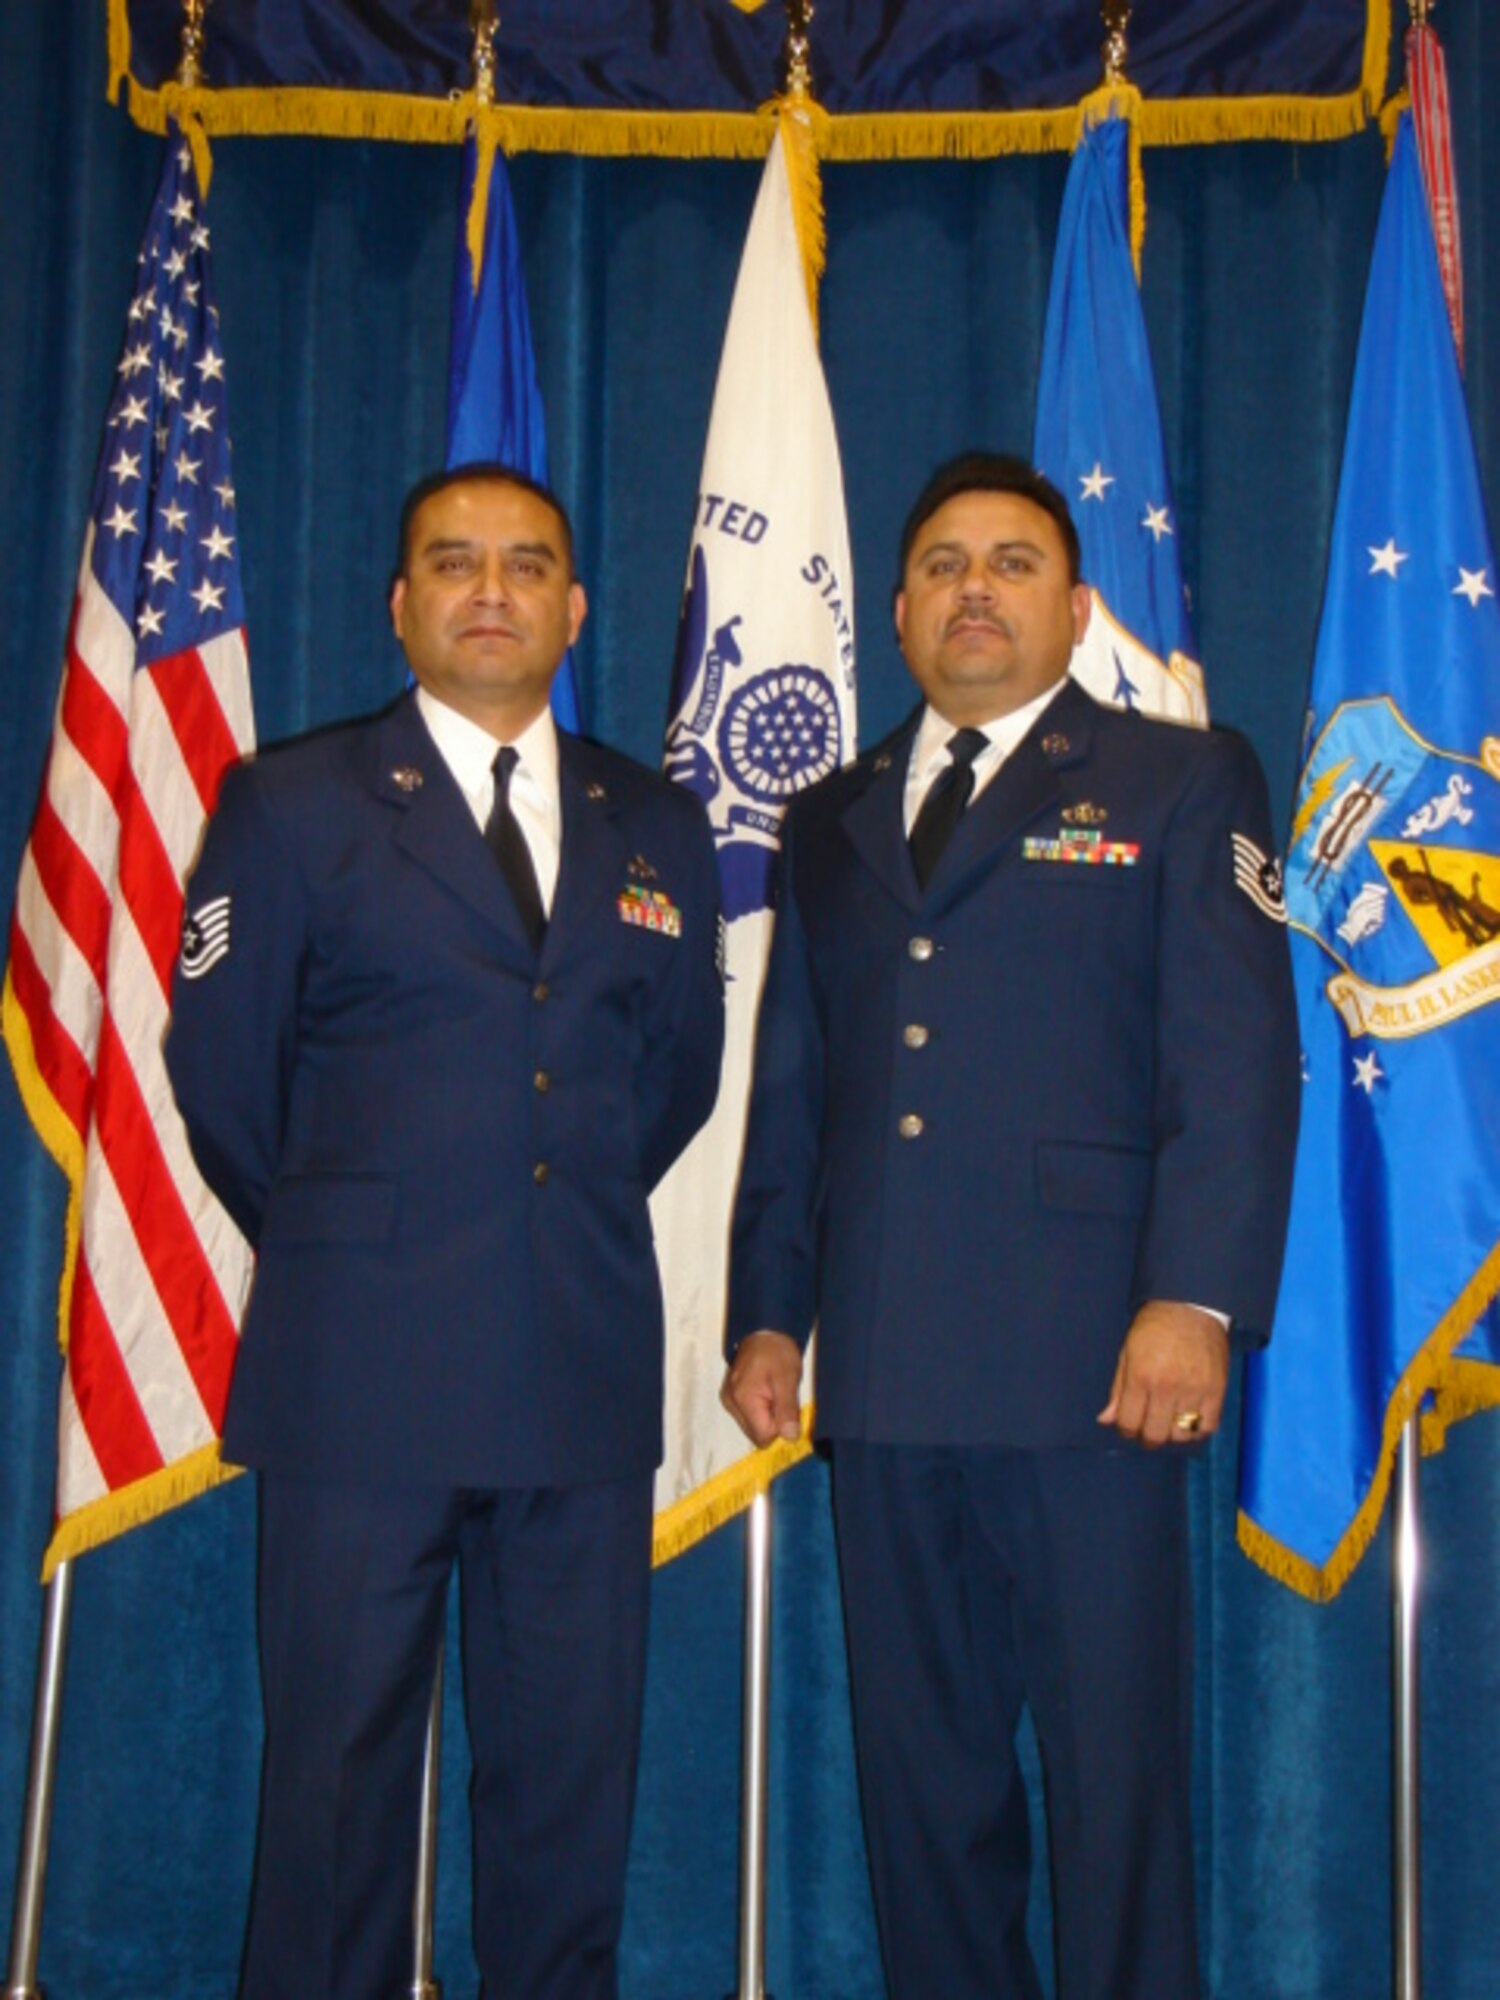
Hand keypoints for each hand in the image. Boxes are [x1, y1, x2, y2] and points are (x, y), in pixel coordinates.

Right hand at [721, 1331, 803, 1445]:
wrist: (763, 1331)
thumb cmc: (776, 1351)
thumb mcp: (788, 1379)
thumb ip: (788, 1410)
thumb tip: (789, 1436)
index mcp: (743, 1399)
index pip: (763, 1436)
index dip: (780, 1427)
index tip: (788, 1409)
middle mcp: (731, 1403)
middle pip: (756, 1434)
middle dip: (773, 1422)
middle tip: (781, 1398)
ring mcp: (729, 1401)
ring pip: (753, 1427)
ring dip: (768, 1416)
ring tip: (774, 1393)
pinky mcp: (731, 1398)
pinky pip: (749, 1417)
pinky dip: (761, 1410)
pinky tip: (766, 1393)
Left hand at [1097, 1301, 1228, 1446]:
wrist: (1190, 1306)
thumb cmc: (1154, 1327)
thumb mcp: (1127, 1353)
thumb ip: (1117, 1389)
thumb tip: (1105, 1420)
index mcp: (1140, 1377)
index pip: (1129, 1423)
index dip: (1126, 1429)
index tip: (1130, 1424)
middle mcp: (1167, 1388)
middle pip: (1155, 1434)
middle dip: (1147, 1436)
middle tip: (1149, 1427)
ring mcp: (1193, 1391)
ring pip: (1181, 1435)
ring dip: (1173, 1433)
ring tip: (1170, 1421)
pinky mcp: (1216, 1391)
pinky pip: (1207, 1427)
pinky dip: (1198, 1429)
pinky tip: (1190, 1418)